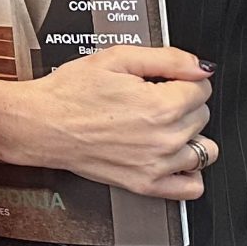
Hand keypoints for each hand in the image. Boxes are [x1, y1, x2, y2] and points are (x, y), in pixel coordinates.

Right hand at [0, 44, 213, 198]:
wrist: (42, 124)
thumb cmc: (71, 92)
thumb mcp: (117, 58)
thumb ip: (167, 58)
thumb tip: (201, 67)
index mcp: (160, 106)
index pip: (202, 87)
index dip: (182, 78)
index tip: (163, 79)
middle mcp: (164, 139)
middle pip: (203, 115)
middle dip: (183, 102)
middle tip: (152, 98)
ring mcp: (157, 166)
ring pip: (205, 149)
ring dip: (190, 135)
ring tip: (163, 126)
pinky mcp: (146, 185)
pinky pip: (192, 187)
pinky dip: (190, 172)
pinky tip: (173, 156)